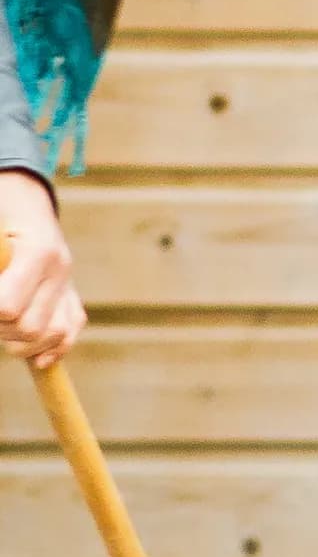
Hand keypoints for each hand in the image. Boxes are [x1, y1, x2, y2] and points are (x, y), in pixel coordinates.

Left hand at [0, 173, 82, 368]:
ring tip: (2, 331)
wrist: (22, 199)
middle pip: (31, 327)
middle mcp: (60, 269)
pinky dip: (54, 348)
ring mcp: (69, 282)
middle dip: (2, 332)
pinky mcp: (72, 292)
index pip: (7, 307)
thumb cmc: (0, 211)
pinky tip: (34, 356)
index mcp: (38, 251)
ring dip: (22, 344)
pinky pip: (71, 329)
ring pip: (54, 335)